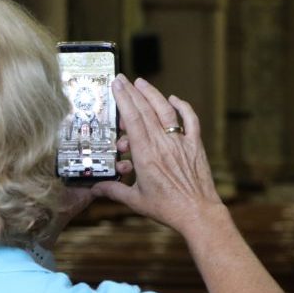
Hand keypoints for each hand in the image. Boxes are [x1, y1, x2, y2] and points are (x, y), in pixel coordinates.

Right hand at [91, 75, 222, 233]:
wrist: (198, 213)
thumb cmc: (168, 209)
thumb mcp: (136, 201)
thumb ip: (114, 191)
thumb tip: (95, 189)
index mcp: (145, 155)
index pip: (132, 120)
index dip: (123, 99)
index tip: (116, 86)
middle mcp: (162, 144)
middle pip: (146, 110)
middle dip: (132, 91)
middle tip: (122, 79)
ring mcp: (180, 142)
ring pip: (165, 111)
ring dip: (153, 94)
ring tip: (141, 83)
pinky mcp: (195, 145)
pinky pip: (190, 120)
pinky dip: (182, 107)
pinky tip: (174, 99)